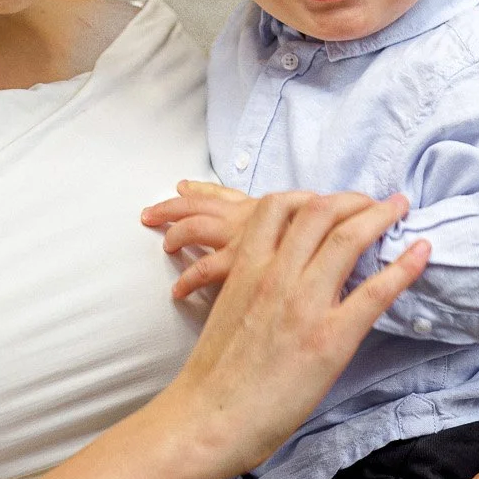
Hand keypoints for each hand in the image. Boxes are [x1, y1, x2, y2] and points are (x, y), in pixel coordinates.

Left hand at [143, 180, 310, 300]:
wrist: (329, 260)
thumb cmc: (325, 243)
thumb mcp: (310, 228)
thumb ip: (298, 225)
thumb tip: (297, 221)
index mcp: (257, 209)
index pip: (222, 194)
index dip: (199, 190)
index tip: (181, 187)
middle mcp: (244, 218)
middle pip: (199, 206)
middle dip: (172, 208)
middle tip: (149, 214)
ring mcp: (239, 241)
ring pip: (195, 230)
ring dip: (177, 234)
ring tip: (166, 246)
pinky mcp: (237, 268)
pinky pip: (203, 271)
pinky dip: (187, 281)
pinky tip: (176, 291)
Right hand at [165, 190, 429, 478]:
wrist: (206, 419)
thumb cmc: (214, 375)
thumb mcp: (225, 310)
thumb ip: (251, 283)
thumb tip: (277, 277)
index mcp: (245, 268)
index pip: (279, 206)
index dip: (310, 196)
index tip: (329, 201)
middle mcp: (276, 276)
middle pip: (319, 211)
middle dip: (353, 198)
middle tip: (374, 202)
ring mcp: (304, 305)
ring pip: (347, 237)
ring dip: (380, 216)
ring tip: (399, 209)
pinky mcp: (331, 339)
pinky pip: (375, 291)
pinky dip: (403, 267)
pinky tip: (422, 252)